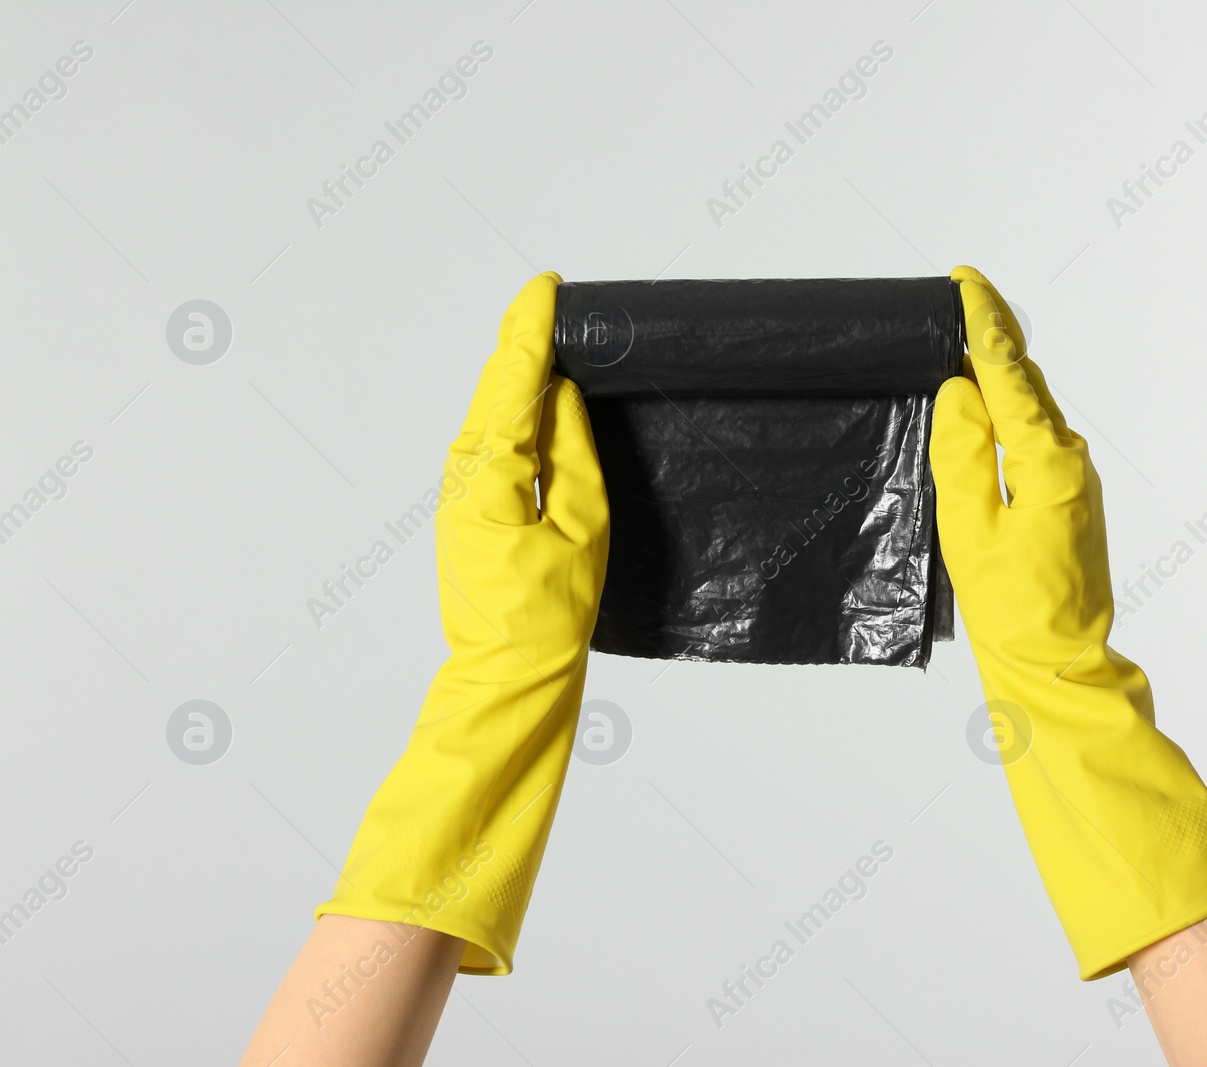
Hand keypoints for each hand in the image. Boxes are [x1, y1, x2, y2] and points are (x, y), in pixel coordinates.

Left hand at [315, 271, 608, 974]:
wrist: (507, 677)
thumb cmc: (549, 615)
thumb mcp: (581, 526)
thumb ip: (573, 452)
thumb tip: (563, 393)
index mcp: (488, 471)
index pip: (511, 380)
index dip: (530, 328)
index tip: (547, 284)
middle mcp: (462, 471)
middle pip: (494, 387)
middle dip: (524, 342)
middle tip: (560, 302)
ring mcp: (459, 490)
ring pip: (492, 412)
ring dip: (521, 375)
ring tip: (557, 338)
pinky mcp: (469, 508)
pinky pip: (495, 441)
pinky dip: (518, 411)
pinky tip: (543, 400)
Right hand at [931, 265, 1206, 979]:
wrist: (1057, 666)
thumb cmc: (1011, 609)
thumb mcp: (970, 528)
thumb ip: (963, 452)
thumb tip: (961, 391)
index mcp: (1047, 460)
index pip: (1010, 372)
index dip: (985, 321)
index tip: (964, 280)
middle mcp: (1070, 458)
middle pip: (1024, 381)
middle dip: (989, 339)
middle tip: (951, 302)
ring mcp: (1074, 478)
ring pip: (1029, 409)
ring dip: (995, 376)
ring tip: (955, 345)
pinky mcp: (1068, 498)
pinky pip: (1032, 437)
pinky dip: (1005, 412)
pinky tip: (979, 408)